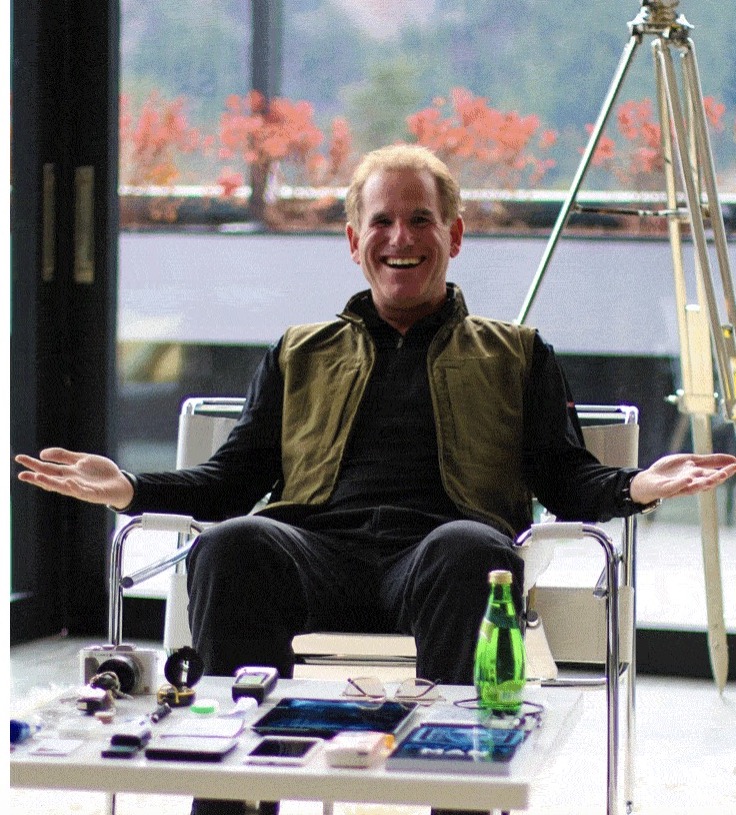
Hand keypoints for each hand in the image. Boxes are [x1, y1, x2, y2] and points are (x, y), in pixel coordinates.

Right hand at [15, 448, 133, 509]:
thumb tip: (42, 454)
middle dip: (36, 477)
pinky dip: (75, 487)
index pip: (46, 468)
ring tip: (38, 478)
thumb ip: (64, 456)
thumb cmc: (101, 473)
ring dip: (50, 483)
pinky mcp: (93, 493)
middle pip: (50, 479)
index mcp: (67, 472)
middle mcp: (71, 481)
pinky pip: (82, 491)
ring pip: (62, 487)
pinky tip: (68, 482)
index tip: (18, 458)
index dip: (33, 464)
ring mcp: (81, 488)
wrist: (120, 482)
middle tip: (21, 475)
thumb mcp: (82, 459)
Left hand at [629, 453, 735, 505]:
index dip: (725, 471)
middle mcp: (690, 483)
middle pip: (705, 482)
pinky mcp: (665, 489)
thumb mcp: (691, 461)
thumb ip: (710, 460)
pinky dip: (680, 484)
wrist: (648, 480)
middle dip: (716, 478)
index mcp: (697, 476)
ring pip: (693, 487)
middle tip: (726, 473)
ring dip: (702, 482)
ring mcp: (678, 487)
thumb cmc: (670, 471)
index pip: (714, 474)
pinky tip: (687, 479)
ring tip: (712, 477)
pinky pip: (674, 488)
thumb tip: (733, 459)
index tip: (735, 465)